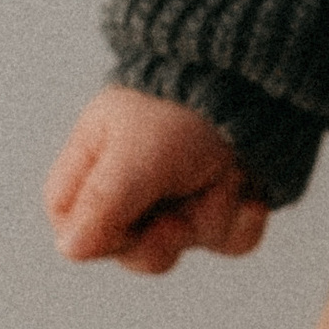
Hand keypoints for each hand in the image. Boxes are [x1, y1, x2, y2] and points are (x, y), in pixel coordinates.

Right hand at [46, 81, 266, 267]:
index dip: (98, 239)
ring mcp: (184, 196)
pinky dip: (243, 220)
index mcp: (95, 162)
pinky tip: (248, 193)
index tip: (125, 226)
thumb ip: (102, 205)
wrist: (259, 77)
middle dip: (164, 240)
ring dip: (212, 216)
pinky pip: (231, 241)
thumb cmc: (185, 104)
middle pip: (132, 252)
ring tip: (223, 172)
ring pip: (188, 246)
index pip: (72, 227)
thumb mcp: (135, 156)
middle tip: (179, 218)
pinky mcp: (226, 203)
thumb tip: (70, 249)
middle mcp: (135, 184)